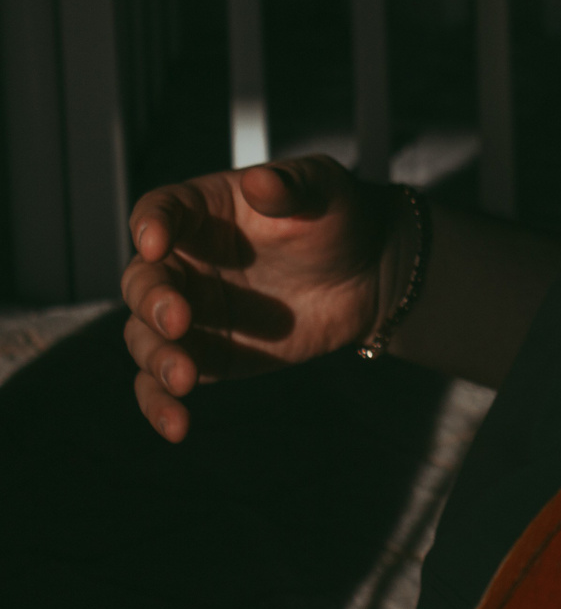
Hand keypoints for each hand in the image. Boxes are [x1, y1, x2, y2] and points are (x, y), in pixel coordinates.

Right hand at [119, 156, 406, 441]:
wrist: (370, 272)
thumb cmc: (338, 217)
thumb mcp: (323, 188)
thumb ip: (290, 186)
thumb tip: (261, 181)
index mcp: (200, 212)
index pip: (157, 212)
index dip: (150, 225)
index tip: (156, 242)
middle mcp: (183, 262)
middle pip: (142, 281)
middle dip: (153, 302)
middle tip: (180, 319)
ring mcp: (191, 312)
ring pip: (146, 337)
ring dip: (156, 358)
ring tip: (184, 378)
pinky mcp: (208, 356)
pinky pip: (166, 383)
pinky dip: (161, 405)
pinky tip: (176, 427)